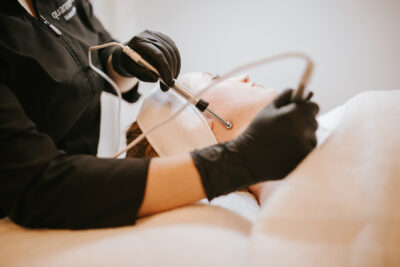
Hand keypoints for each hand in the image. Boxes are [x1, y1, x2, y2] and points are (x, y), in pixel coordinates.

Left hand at [111, 30, 180, 90]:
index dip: (165, 69)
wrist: (129, 51)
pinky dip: (176, 63)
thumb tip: (155, 78)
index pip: (158, 55)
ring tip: (171, 80)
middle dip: (170, 70)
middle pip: (166, 53)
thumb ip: (141, 74)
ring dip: (175, 67)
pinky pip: (174, 51)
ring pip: (173, 51)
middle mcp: (150, 35)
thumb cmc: (129, 61)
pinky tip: (173, 72)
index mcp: (139, 41)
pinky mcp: (165, 38)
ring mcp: (158, 35)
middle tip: (169, 85)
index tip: (168, 82)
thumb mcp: (129, 69)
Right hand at [191, 89, 318, 198]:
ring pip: (312, 135)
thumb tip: (300, 90)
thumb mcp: (267, 110)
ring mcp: (304, 144)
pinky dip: (302, 148)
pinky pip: (309, 148)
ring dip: (304, 136)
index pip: (313, 106)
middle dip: (304, 122)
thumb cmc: (257, 132)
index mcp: (293, 114)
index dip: (306, 108)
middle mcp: (302, 128)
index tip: (300, 112)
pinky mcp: (304, 157)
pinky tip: (287, 149)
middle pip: (314, 121)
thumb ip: (285, 96)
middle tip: (287, 128)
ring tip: (285, 140)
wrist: (248, 158)